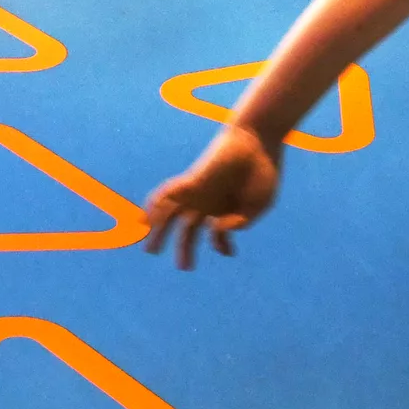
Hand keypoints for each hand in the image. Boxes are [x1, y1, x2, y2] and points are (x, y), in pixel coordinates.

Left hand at [141, 124, 281, 268]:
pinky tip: (146, 220)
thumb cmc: (262, 171)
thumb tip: (216, 227)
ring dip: (159, 231)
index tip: (230, 253)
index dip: (222, 247)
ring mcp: (199, 193)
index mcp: (225, 210)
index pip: (215, 234)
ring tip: (150, 251)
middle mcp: (208, 203)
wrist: (259, 141)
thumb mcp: (257, 206)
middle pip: (188, 230)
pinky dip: (156, 205)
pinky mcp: (193, 180)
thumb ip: (240, 222)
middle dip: (185, 250)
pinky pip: (168, 194)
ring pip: (172, 215)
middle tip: (184, 267)